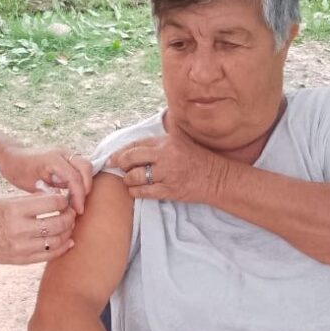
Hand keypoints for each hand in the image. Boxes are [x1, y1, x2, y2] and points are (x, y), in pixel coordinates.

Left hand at [0, 146, 93, 213]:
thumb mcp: (32, 185)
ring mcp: (65, 152)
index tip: (78, 211)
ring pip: (85, 166)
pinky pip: (79, 167)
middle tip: (78, 205)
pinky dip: (80, 179)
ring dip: (84, 183)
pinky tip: (72, 193)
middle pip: (86, 167)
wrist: (12, 157)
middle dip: (86, 187)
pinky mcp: (66, 156)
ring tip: (75, 200)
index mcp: (53, 158)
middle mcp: (62, 152)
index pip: (74, 178)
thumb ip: (50, 192)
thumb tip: (66, 204)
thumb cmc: (18, 171)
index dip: (79, 196)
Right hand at [0, 193, 76, 264]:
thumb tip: (55, 196)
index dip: (63, 200)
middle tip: (71, 211)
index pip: (51, 203)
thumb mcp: (7, 201)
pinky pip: (50, 255)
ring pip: (57, 240)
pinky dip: (63, 247)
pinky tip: (68, 241)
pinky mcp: (23, 260)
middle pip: (58, 223)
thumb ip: (31, 200)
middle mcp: (20, 229)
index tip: (64, 199)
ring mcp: (22, 247)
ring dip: (68, 231)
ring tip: (69, 224)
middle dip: (70, 216)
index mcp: (15, 210)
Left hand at [107, 135, 228, 202]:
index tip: (113, 156)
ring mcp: (167, 174)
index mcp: (166, 141)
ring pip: (136, 176)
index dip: (121, 151)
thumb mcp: (181, 141)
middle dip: (120, 163)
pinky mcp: (170, 190)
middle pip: (132, 158)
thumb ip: (162, 139)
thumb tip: (140, 139)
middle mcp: (165, 155)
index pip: (137, 144)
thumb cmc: (198, 158)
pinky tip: (134, 190)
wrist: (216, 177)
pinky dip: (135, 191)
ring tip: (128, 179)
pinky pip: (145, 192)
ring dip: (128, 179)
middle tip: (116, 167)